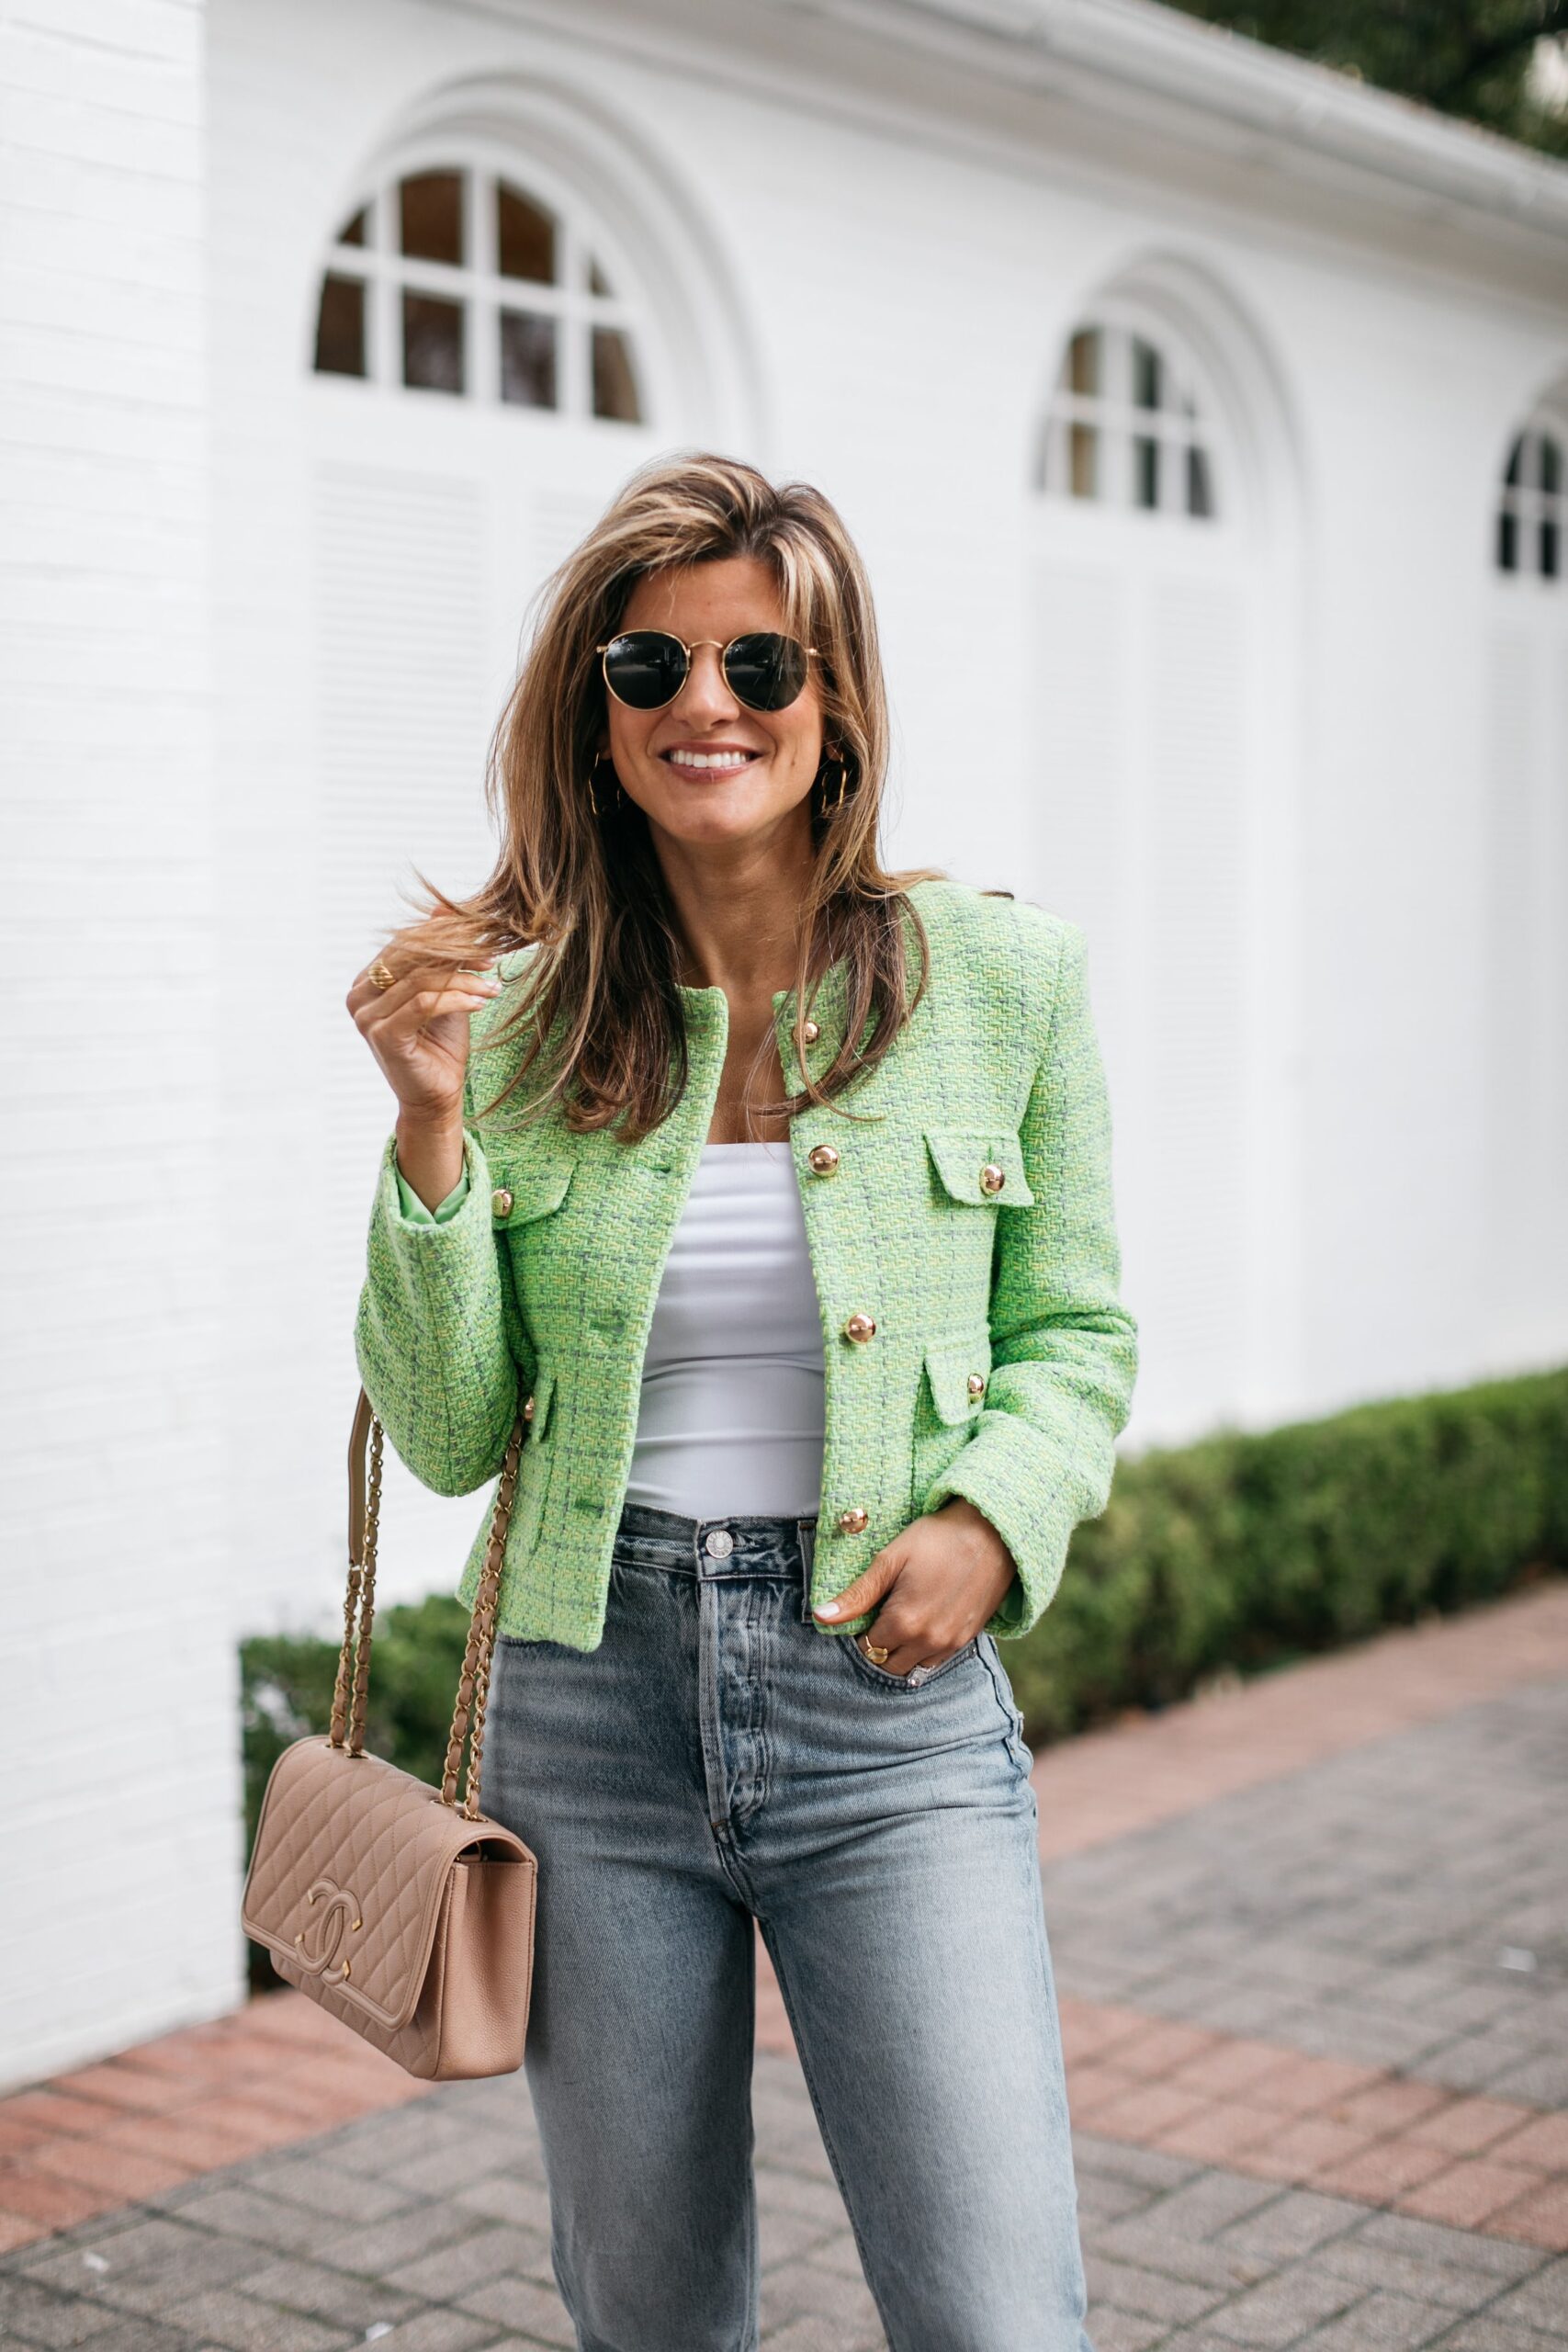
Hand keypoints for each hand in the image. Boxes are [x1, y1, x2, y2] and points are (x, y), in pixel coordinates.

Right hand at [346, 951, 503, 1207]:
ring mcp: (366, 1017)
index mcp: (366, 982)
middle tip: (492, 958)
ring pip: (421, 980)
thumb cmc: (440, 1045)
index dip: (444, 938)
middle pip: (410, 958)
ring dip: (464, 979)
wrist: (437, 1096)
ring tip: (494, 985)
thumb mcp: (444, 990)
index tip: (485, 942)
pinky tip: (482, 1001)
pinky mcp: (382, 1036)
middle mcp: (358, 996)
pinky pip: (423, 1004)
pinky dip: (457, 998)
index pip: (405, 945)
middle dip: (456, 955)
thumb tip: (442, 906)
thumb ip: (439, 953)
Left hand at [812, 1497, 1017, 1672]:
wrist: (992, 1533)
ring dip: (901, 1652)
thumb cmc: (938, 1539)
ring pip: (913, 1667)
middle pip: (888, 1664)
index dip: (860, 1631)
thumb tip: (821, 1616)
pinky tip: (925, 1622)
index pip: (867, 1647)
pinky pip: (936, 1661)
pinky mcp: (967, 1639)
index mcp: (903, 1622)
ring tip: (903, 1618)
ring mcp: (950, 1644)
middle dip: (879, 1646)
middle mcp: (927, 1641)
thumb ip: (857, 1594)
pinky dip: (923, 1650)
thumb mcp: (891, 1559)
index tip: (867, 1611)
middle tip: (882, 1615)